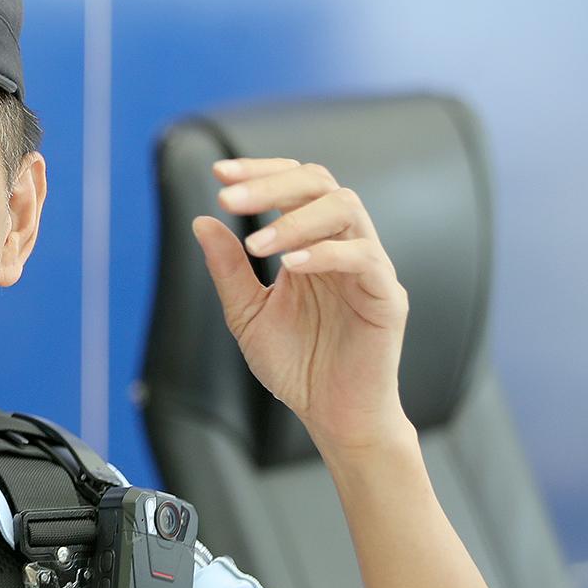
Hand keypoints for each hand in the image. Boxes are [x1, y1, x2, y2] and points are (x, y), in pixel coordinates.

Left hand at [192, 158, 411, 452]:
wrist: (332, 416)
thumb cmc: (296, 365)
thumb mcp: (247, 313)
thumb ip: (228, 268)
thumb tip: (201, 220)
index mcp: (312, 243)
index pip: (295, 185)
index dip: (260, 172)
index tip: (219, 173)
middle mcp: (343, 245)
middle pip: (321, 183)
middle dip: (271, 184)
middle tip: (227, 198)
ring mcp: (369, 268)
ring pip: (347, 208)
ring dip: (294, 218)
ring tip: (254, 243)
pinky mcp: (386, 298)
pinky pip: (365, 258)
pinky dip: (325, 253)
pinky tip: (289, 266)